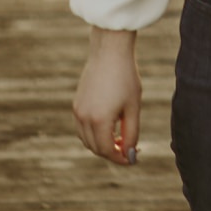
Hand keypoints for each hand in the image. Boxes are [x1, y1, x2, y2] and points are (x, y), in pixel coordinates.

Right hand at [72, 27, 141, 166]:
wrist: (109, 52)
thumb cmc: (126, 77)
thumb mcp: (133, 108)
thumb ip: (132, 134)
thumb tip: (130, 155)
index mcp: (99, 120)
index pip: (107, 151)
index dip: (121, 158)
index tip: (134, 157)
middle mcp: (84, 118)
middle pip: (96, 148)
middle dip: (112, 153)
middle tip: (130, 148)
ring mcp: (77, 111)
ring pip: (87, 140)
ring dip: (101, 144)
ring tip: (120, 138)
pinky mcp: (76, 104)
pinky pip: (82, 128)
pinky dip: (93, 134)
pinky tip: (109, 127)